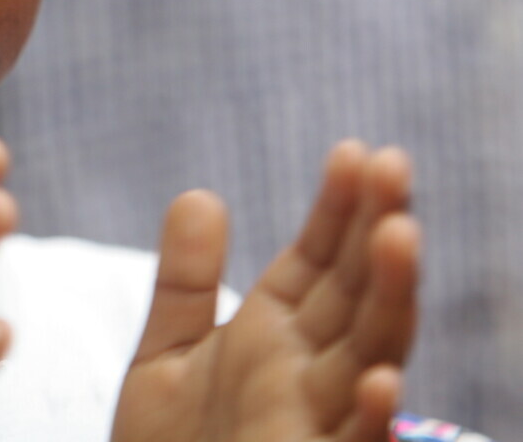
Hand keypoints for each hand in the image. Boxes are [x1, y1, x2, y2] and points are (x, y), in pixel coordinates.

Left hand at [112, 141, 418, 441]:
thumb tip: (200, 192)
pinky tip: (377, 381)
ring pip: (367, 359)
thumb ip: (185, 279)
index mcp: (274, 338)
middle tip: (391, 163)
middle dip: (374, 232)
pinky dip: (369, 420)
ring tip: (399, 234)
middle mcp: (306, 376)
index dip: (337, 210)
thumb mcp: (166, 354)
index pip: (318, 262)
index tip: (353, 150)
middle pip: (354, 296)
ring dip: (388, 302)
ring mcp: (313, 426)